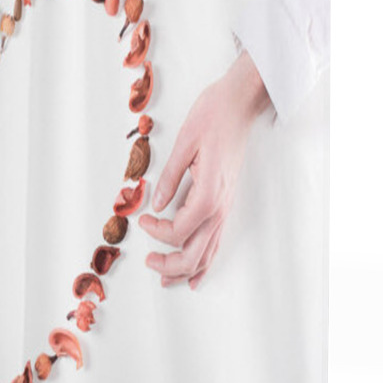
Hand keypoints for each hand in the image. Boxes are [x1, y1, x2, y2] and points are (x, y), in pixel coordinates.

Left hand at [139, 51, 271, 288]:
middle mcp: (221, 206)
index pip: (179, 230)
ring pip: (209, 252)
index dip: (156, 232)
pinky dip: (207, 261)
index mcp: (209, 193)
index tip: (141, 220)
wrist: (240, 103)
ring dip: (187, 270)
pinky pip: (218, 240)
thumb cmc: (214, 115)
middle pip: (195, 253)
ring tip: (166, 279)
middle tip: (149, 263)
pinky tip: (197, 274)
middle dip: (170, 265)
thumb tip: (156, 205)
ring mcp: (227, 206)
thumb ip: (169, 178)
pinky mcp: (228, 201)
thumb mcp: (184, 144)